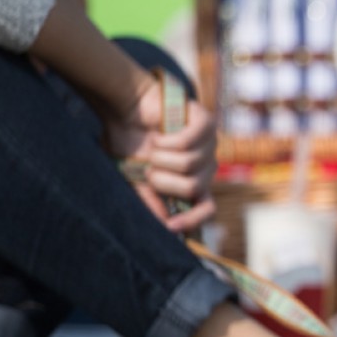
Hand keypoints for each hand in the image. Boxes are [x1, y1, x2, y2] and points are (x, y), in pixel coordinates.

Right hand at [102, 75, 218, 233]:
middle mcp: (206, 165)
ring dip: (161, 157)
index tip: (170, 226)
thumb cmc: (131, 144)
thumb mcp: (136, 178)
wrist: (126, 108)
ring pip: (190, 163)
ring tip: (152, 147)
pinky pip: (189, 141)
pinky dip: (167, 140)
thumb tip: (167, 228)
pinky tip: (159, 134)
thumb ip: (152, 200)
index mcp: (193, 181)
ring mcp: (210, 143)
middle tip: (149, 168)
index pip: (207, 207)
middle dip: (163, 180)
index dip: (192, 220)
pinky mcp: (206, 122)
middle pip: (194, 186)